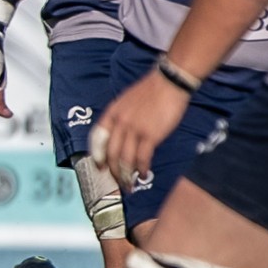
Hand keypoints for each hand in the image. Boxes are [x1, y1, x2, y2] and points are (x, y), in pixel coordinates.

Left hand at [91, 73, 187, 188]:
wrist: (169, 82)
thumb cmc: (151, 91)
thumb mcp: (126, 101)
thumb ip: (121, 118)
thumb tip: (121, 136)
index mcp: (111, 113)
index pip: (97, 139)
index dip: (97, 156)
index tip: (100, 167)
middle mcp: (119, 122)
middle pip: (111, 153)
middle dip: (113, 171)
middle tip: (117, 182)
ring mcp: (134, 129)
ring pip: (125, 159)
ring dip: (126, 175)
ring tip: (129, 185)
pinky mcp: (151, 135)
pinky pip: (142, 157)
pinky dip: (141, 168)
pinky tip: (143, 174)